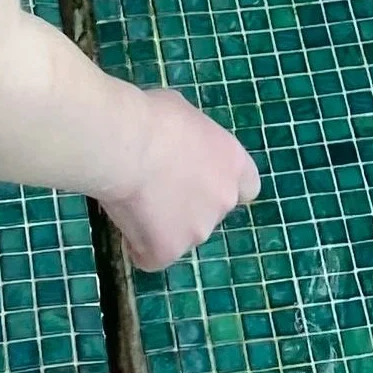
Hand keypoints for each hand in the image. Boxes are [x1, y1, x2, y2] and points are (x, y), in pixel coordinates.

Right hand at [97, 87, 261, 270]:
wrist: (130, 145)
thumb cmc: (155, 118)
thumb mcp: (187, 117)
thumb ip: (193, 144)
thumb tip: (179, 148)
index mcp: (233, 163)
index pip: (247, 188)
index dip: (222, 186)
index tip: (201, 182)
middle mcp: (223, 200)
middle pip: (208, 212)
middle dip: (187, 206)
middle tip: (156, 188)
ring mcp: (198, 230)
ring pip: (180, 235)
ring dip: (162, 225)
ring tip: (135, 199)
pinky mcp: (167, 252)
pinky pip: (151, 255)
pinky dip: (138, 245)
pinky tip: (126, 219)